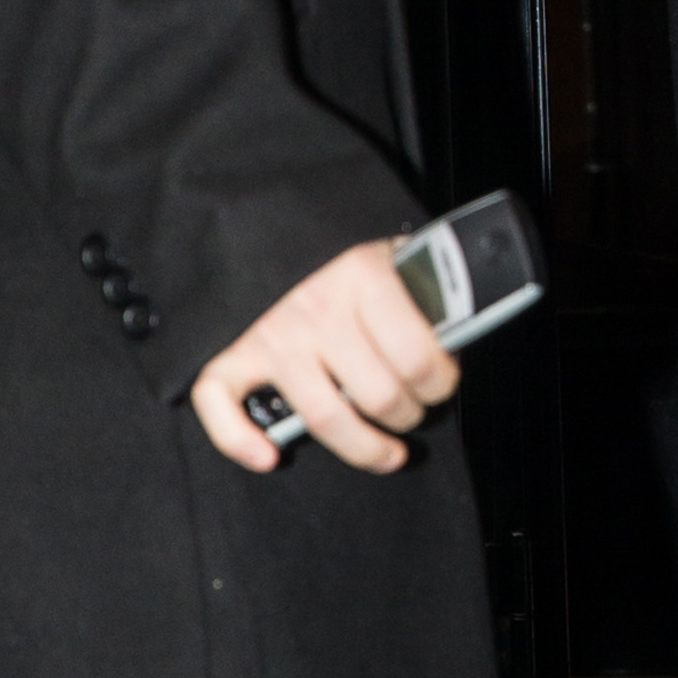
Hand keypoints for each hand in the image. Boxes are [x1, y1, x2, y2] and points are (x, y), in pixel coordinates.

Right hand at [190, 239, 459, 474]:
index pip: (417, 355)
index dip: (441, 382)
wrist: (255, 220)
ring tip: (387, 453)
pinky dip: (240, 442)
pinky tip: (269, 457)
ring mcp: (271, 337)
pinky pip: (223, 411)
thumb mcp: (385, 247)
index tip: (442, 384)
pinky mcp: (228, 355)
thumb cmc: (333, 247)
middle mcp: (317, 311)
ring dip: (364, 448)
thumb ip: (418, 282)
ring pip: (325, 418)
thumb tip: (454, 325)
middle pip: (379, 395)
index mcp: (362, 276)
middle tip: (414, 409)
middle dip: (408, 414)